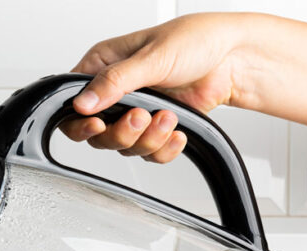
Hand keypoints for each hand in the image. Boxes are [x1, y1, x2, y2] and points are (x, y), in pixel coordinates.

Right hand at [62, 13, 250, 162]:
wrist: (234, 58)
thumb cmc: (196, 40)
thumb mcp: (151, 56)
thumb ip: (115, 81)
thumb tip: (83, 102)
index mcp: (103, 66)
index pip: (73, 103)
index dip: (80, 122)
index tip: (98, 124)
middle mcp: (116, 92)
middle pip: (97, 134)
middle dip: (121, 133)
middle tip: (140, 118)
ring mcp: (135, 112)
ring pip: (124, 147)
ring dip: (148, 138)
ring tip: (168, 117)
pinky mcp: (156, 128)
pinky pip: (150, 153)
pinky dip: (164, 148)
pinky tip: (176, 132)